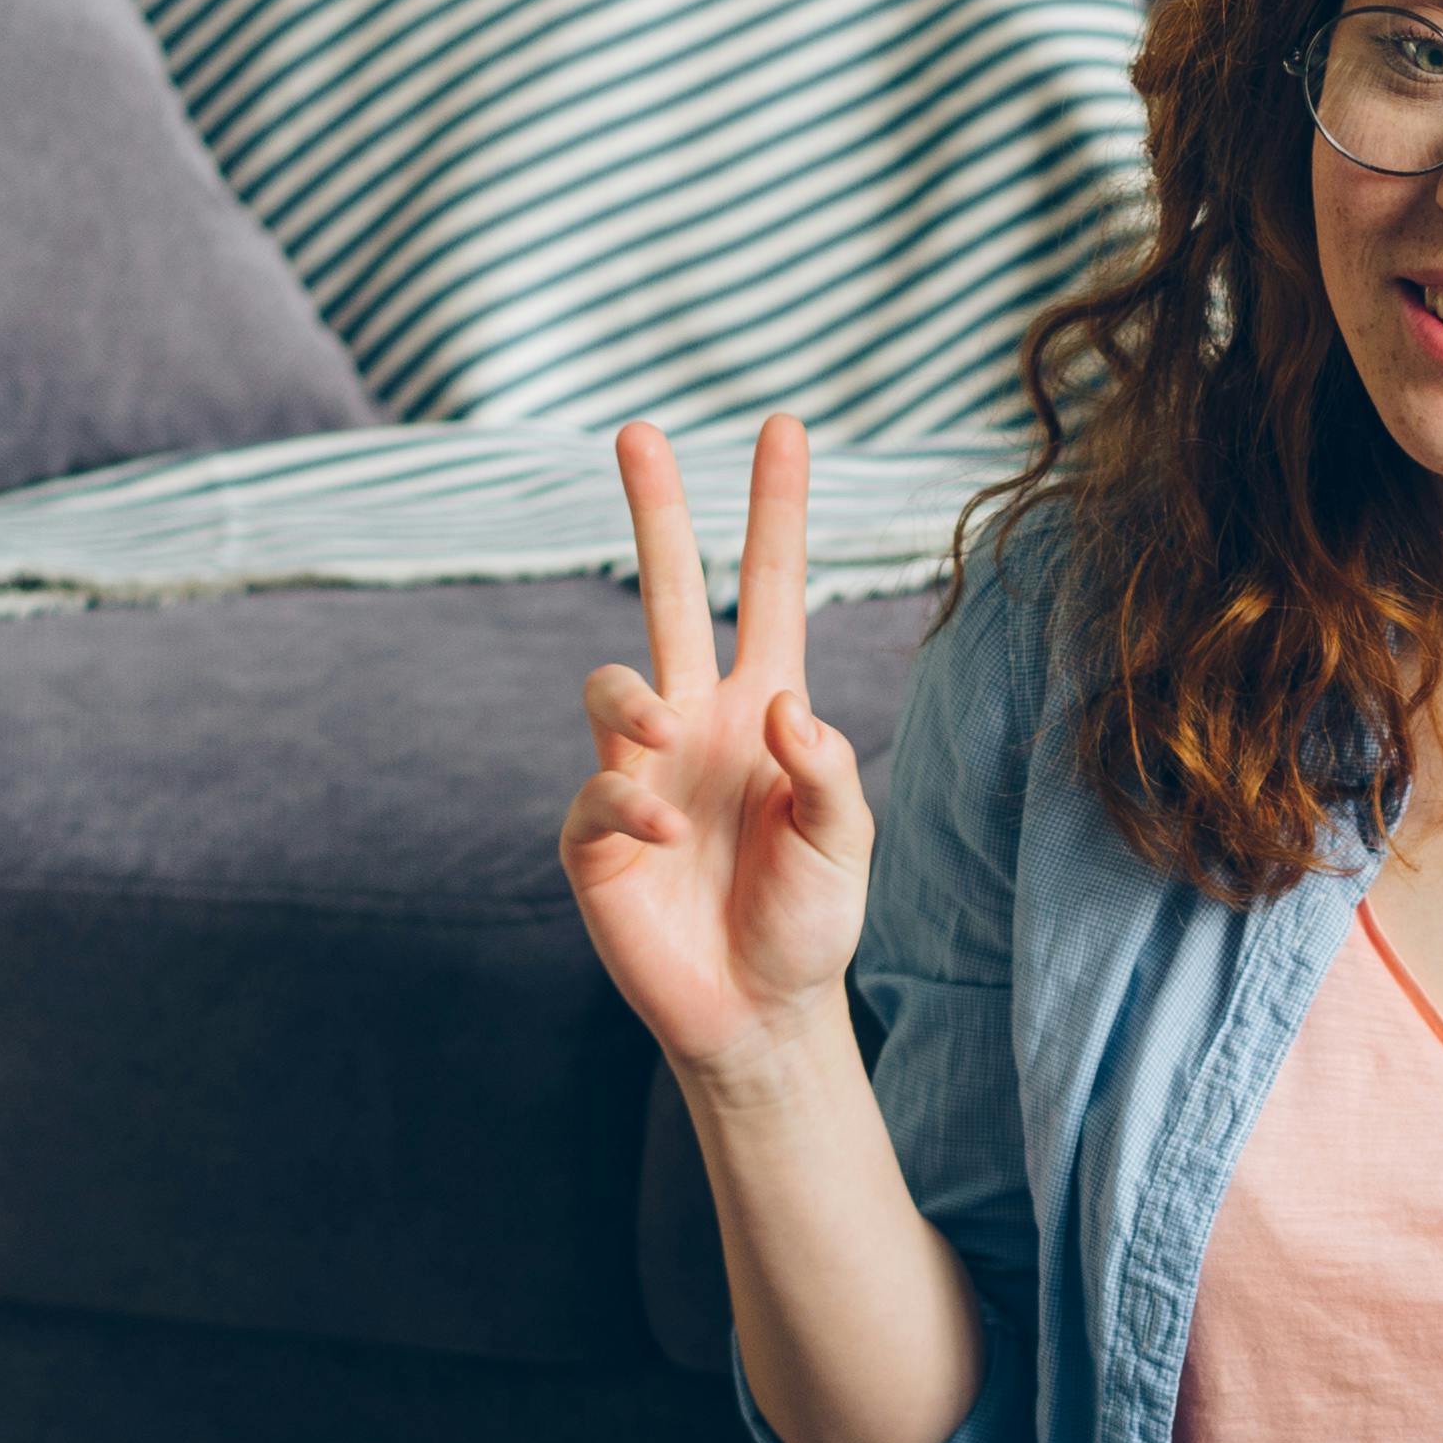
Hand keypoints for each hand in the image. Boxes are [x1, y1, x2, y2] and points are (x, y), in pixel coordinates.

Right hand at [564, 418, 867, 1096]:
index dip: (777, 513)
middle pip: (671, 594)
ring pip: (610, 684)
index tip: (784, 427)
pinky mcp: (596, 836)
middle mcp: (698, 724)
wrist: (760, 1014)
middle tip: (640, 432)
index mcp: (765, 711)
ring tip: (667, 738)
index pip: (772, 591)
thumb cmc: (809, 923)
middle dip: (657, 513)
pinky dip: (625, 804)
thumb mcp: (847, 843)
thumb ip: (828, 770)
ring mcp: (641, 773)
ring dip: (633, 697)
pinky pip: (597, 792)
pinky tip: (663, 838)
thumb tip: (784, 704)